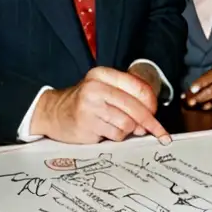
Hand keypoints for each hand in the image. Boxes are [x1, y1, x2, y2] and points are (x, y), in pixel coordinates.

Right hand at [31, 67, 170, 144]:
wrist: (54, 113)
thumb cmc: (86, 103)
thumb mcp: (105, 90)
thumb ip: (128, 98)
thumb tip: (152, 120)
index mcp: (103, 74)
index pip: (140, 89)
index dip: (153, 104)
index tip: (157, 114)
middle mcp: (96, 87)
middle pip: (137, 108)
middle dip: (150, 123)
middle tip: (156, 131)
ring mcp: (89, 106)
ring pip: (128, 123)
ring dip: (129, 130)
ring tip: (120, 127)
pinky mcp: (86, 124)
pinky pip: (116, 134)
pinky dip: (118, 136)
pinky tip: (107, 131)